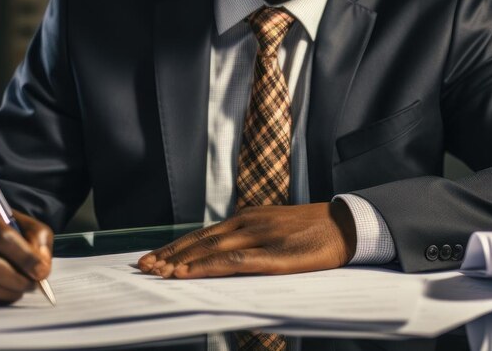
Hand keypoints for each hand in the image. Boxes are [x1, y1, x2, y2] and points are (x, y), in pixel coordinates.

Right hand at [0, 200, 52, 304]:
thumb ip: (37, 238)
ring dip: (10, 291)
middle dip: (19, 279)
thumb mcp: (21, 222)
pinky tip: (6, 292)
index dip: (25, 257)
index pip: (1, 237)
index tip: (42, 271)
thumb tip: (41, 266)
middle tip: (35, 284)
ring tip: (23, 287)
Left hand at [137, 201, 356, 277]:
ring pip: (210, 249)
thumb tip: (226, 255)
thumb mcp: (278, 228)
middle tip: (143, 267)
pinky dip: (207, 267)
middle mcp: (249, 223)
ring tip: (157, 272)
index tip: (154, 257)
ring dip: (180, 262)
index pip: (204, 233)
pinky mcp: (273, 254)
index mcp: (249, 217)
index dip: (177, 246)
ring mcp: (260, 236)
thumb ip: (253, 238)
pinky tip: (189, 273)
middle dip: (169, 254)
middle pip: (200, 240)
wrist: (348, 225)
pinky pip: (233, 260)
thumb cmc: (315, 231)